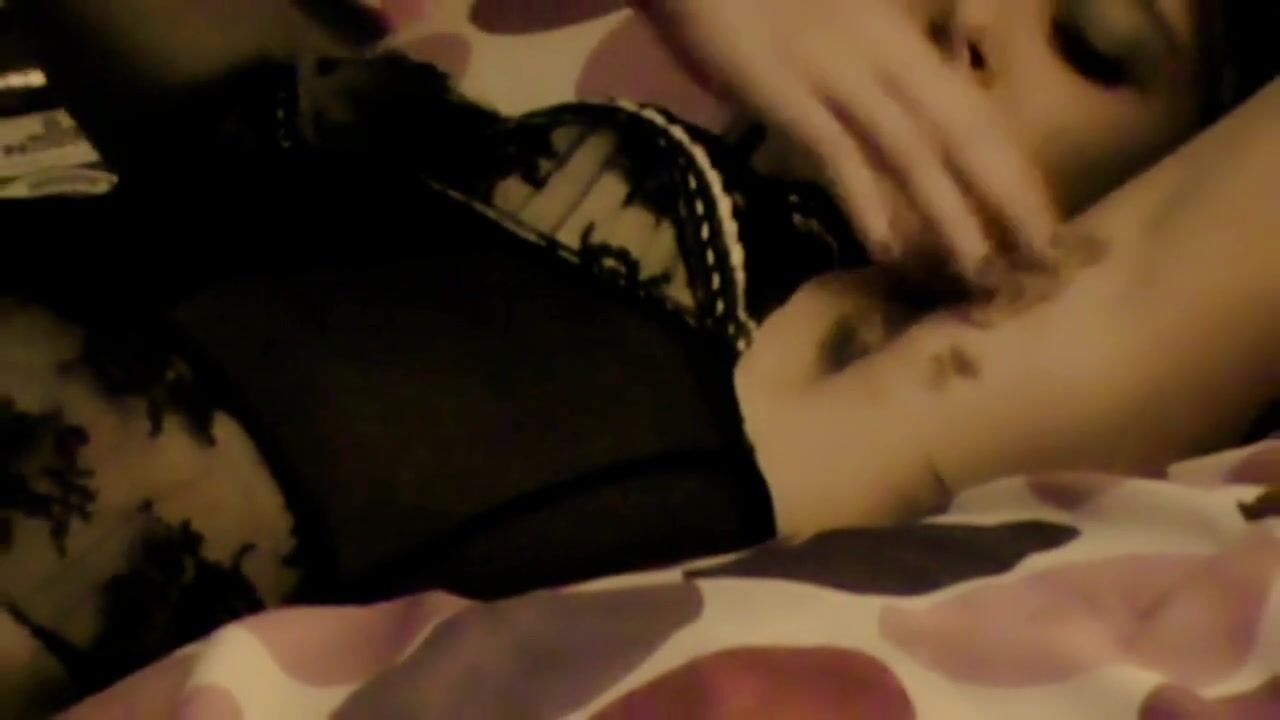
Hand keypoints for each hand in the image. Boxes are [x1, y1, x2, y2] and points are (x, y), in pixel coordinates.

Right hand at [636, 0, 1059, 290]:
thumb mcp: (838, 26)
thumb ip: (875, 68)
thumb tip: (901, 123)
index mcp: (900, 38)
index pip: (972, 110)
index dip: (1010, 166)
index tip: (1037, 217)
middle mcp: (884, 55)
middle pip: (962, 131)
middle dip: (1006, 196)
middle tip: (1041, 256)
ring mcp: (837, 75)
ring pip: (911, 150)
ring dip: (949, 213)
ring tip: (979, 268)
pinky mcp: (788, 94)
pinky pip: (837, 154)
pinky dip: (865, 201)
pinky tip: (886, 246)